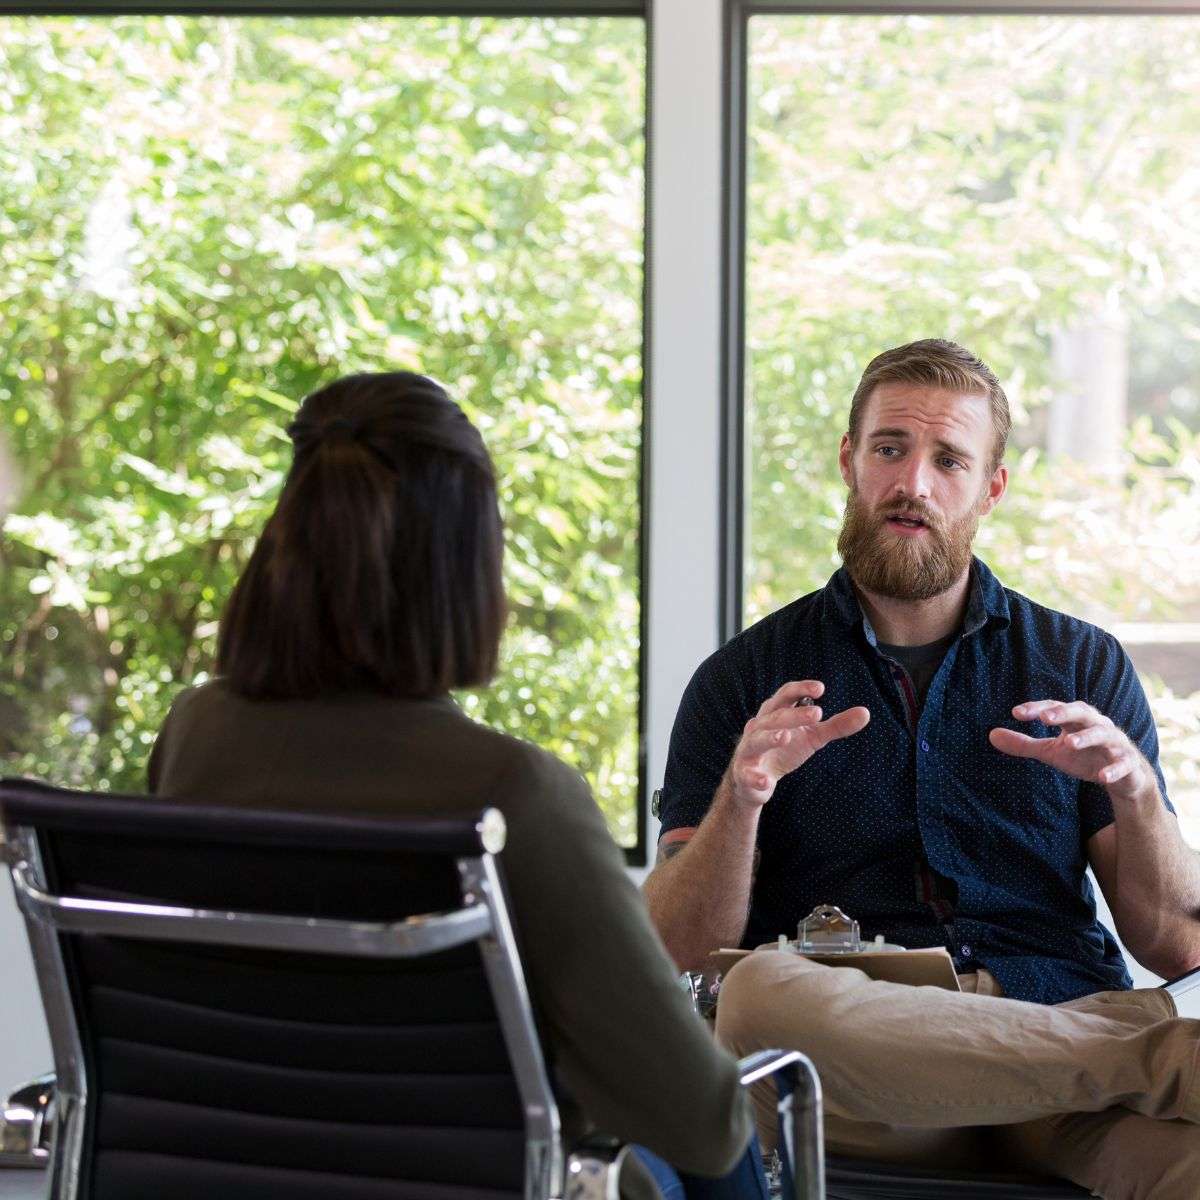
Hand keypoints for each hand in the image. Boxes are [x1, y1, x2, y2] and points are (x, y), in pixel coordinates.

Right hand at [726, 680, 870, 807]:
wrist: (753, 781)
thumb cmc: (783, 751)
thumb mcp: (812, 737)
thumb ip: (836, 725)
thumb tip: (866, 713)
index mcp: (774, 714)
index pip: (785, 695)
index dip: (800, 689)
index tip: (821, 688)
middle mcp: (759, 728)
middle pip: (774, 717)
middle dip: (794, 715)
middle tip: (818, 714)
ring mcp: (749, 751)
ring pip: (757, 741)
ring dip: (769, 738)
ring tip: (785, 737)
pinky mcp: (744, 774)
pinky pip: (748, 775)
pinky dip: (756, 778)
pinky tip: (766, 782)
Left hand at [989, 700, 1155, 803]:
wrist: (1124, 778)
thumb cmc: (1083, 757)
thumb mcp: (1051, 752)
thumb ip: (1024, 744)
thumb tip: (991, 735)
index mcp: (1076, 720)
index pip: (1055, 708)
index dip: (1037, 708)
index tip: (1016, 712)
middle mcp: (1097, 725)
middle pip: (1081, 712)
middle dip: (1064, 713)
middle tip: (1045, 717)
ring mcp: (1115, 743)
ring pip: (1104, 734)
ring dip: (1087, 737)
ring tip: (1070, 743)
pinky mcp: (1129, 763)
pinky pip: (1124, 763)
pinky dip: (1114, 769)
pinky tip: (1102, 777)